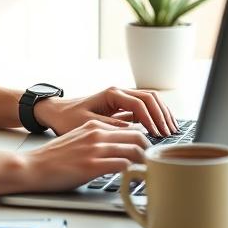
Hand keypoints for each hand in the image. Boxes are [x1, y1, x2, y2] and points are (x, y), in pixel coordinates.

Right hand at [20, 121, 149, 192]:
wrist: (32, 166)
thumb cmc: (53, 158)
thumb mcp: (77, 140)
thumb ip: (98, 141)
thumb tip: (118, 151)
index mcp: (94, 125)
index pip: (131, 128)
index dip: (144, 141)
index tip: (150, 154)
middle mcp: (97, 134)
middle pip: (138, 136)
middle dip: (151, 151)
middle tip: (156, 164)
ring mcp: (95, 149)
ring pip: (135, 150)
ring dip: (147, 163)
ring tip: (152, 175)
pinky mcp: (92, 166)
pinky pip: (124, 165)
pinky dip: (135, 173)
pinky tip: (138, 181)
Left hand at [33, 86, 177, 137]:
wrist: (56, 113)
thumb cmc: (68, 118)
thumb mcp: (88, 124)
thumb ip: (111, 127)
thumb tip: (133, 133)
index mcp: (111, 94)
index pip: (139, 104)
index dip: (151, 119)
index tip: (157, 134)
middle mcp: (119, 93)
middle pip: (150, 98)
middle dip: (162, 115)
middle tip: (169, 133)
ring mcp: (121, 99)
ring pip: (150, 101)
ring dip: (161, 114)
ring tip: (171, 130)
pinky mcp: (121, 107)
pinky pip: (144, 108)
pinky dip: (154, 117)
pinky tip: (160, 129)